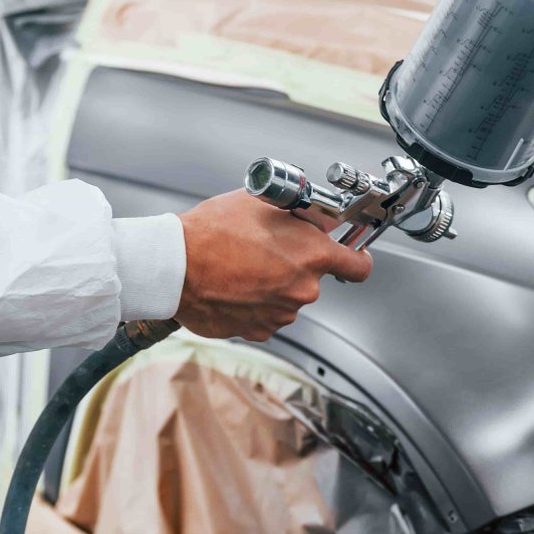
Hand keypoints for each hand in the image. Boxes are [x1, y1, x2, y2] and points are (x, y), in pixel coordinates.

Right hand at [174, 190, 371, 341]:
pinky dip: (253, 303)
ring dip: (272, 285)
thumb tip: (312, 216)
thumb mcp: (262, 203)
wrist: (174, 267)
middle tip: (266, 250)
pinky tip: (233, 286)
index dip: (356, 259)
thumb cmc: (212, 232)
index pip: (359, 267)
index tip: (351, 256)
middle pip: (313, 279)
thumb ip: (297, 213)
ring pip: (286, 297)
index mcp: (312, 256)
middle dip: (295, 266)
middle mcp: (303, 289)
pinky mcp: (257, 331)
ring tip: (241, 266)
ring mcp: (281, 314)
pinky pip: (264, 315)